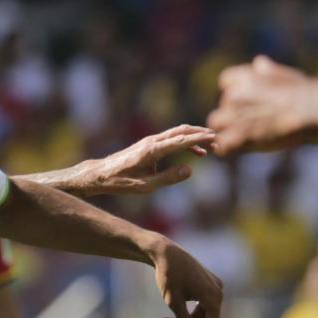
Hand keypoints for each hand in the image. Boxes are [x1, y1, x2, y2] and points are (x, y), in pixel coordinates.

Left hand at [83, 125, 214, 194]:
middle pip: (181, 131)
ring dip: (194, 137)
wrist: (100, 174)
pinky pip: (170, 139)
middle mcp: (152, 142)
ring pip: (177, 133)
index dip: (200, 139)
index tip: (215, 138)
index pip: (181, 141)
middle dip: (200, 134)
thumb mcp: (145, 187)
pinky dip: (184, 143)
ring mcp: (149, 141)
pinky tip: (192, 154)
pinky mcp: (147, 145)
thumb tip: (190, 170)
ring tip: (209, 148)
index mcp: (152, 151)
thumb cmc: (120, 182)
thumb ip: (168, 179)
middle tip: (217, 140)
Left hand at [149, 238, 222, 317]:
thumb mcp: (173, 301)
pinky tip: (171, 310)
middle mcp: (217, 290)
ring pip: (201, 311)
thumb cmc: (168, 275)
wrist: (165, 252)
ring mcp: (212, 286)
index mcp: (214, 295)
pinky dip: (186, 309)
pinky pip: (199, 303)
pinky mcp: (205, 283)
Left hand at [208, 56, 312, 156]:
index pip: (226, 81)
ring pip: (215, 125)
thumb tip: (259, 62)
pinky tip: (240, 148)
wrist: (310, 111)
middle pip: (221, 106)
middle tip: (248, 123)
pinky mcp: (237, 137)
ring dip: (225, 131)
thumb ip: (268, 72)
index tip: (247, 100)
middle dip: (229, 115)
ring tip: (243, 137)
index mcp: (244, 77)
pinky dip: (227, 149)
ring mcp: (233, 117)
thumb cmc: (303, 93)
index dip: (235, 91)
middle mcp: (233, 95)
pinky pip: (221, 147)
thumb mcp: (285, 76)